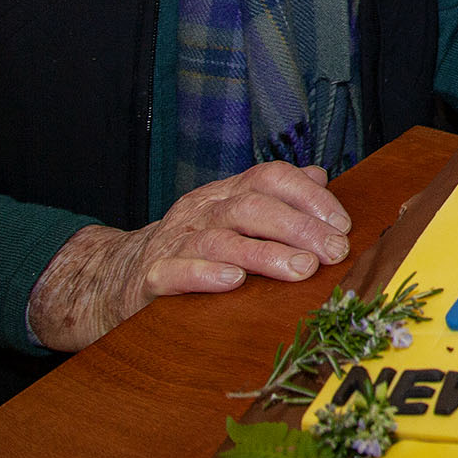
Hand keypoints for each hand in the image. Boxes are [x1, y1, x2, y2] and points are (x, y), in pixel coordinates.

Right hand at [26, 163, 352, 351]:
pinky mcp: (150, 277)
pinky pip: (175, 272)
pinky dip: (204, 275)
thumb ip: (277, 198)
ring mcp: (174, 241)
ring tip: (300, 269)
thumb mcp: (234, 217)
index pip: (270, 177)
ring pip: (220, 239)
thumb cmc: (192, 248)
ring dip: (264, 253)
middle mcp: (201, 210)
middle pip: (251, 206)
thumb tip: (320, 175)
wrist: (115, 277)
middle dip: (298, 227)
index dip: (309, 196)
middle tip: (333, 252)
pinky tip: (232, 282)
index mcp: (225, 193)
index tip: (342, 225)